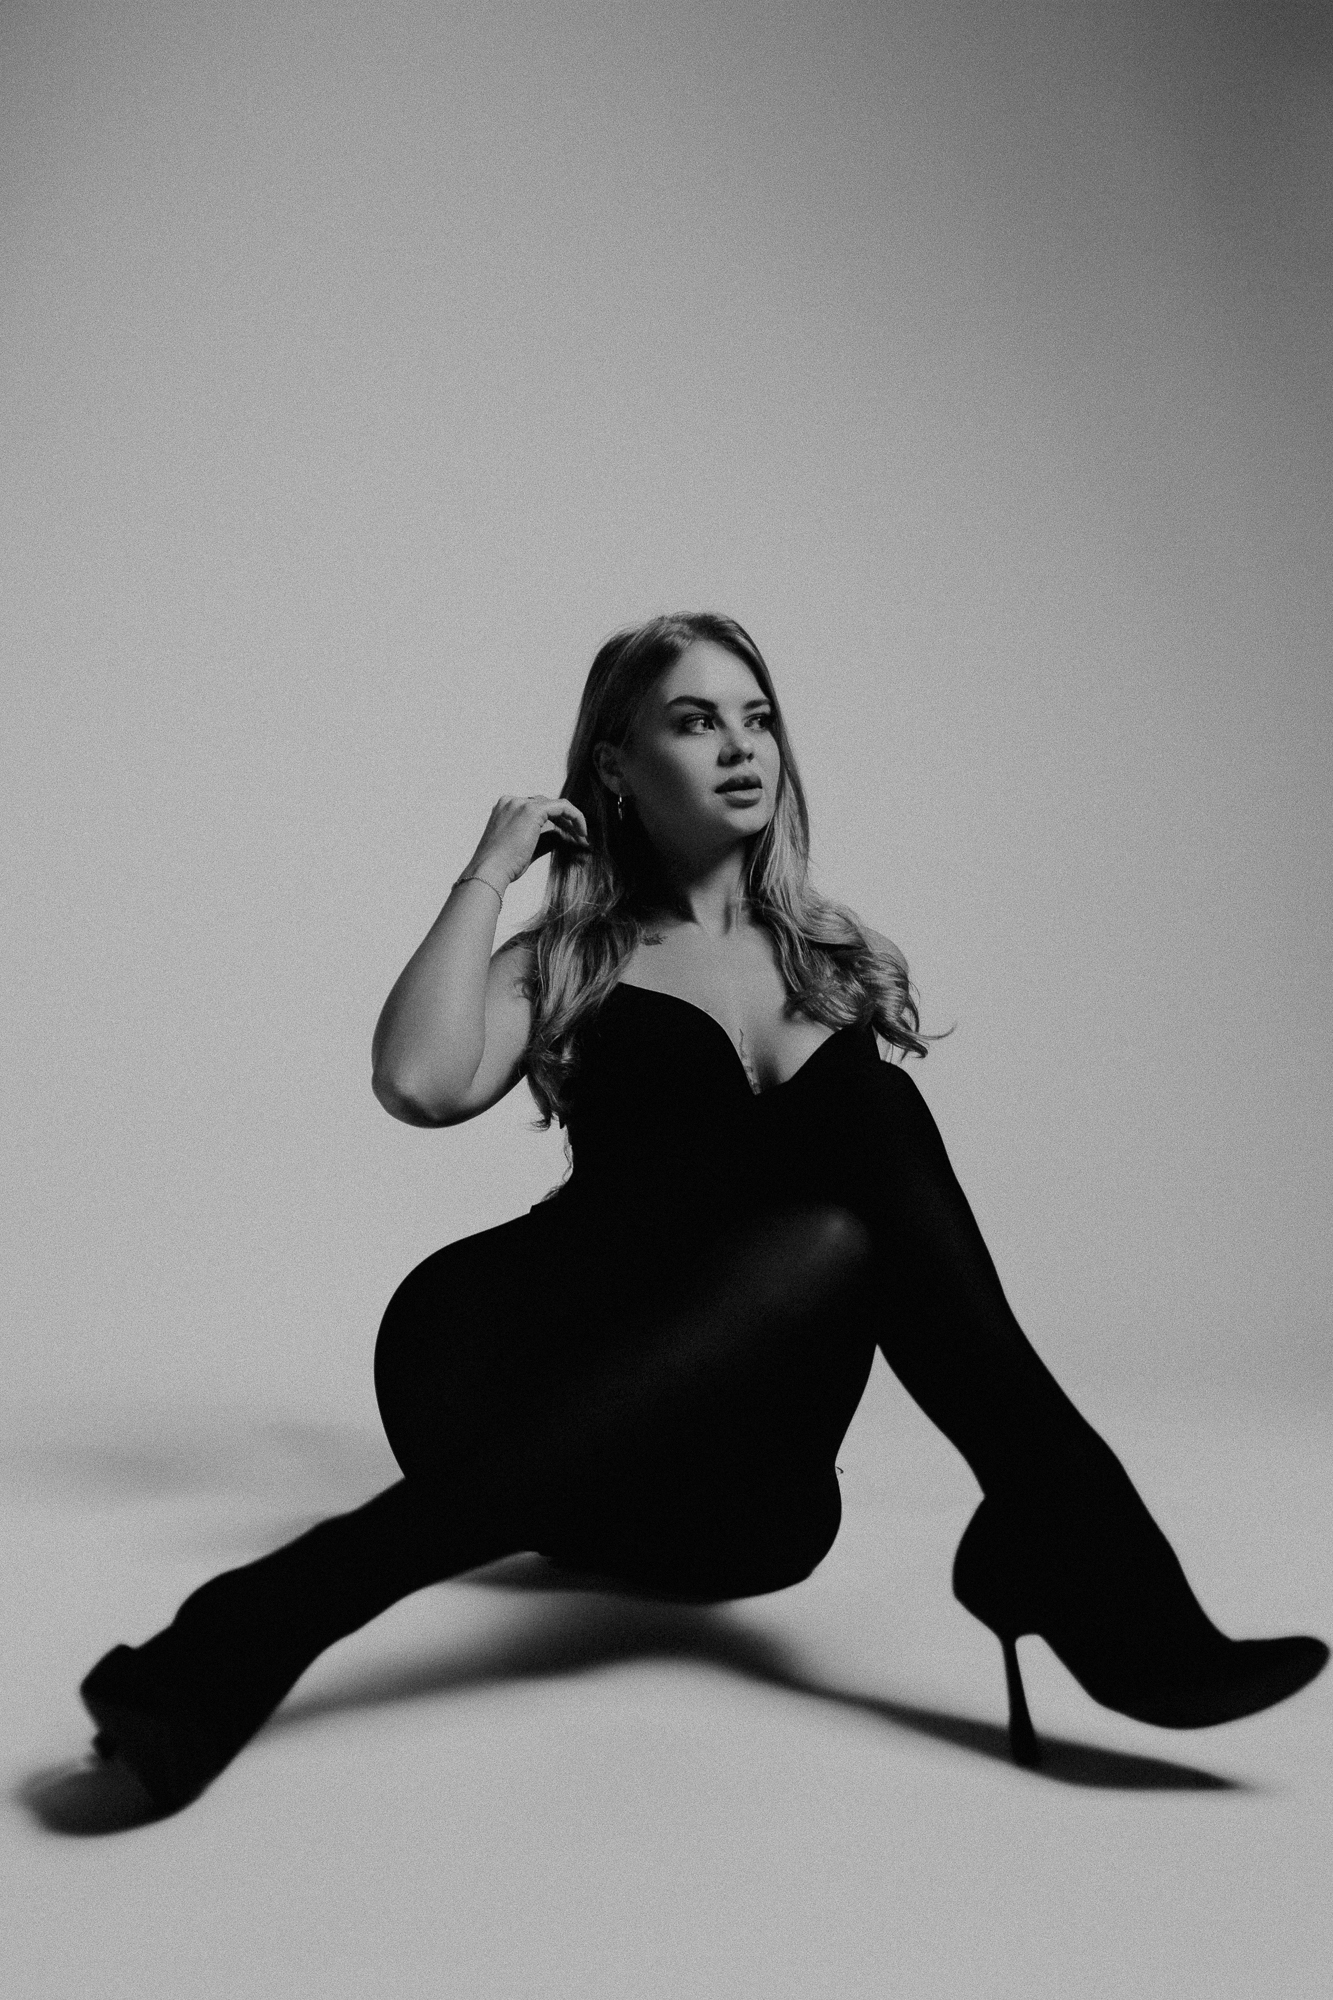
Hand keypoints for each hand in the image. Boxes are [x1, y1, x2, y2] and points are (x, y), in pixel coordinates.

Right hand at [465, 795, 591, 891]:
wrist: (489, 871)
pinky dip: (575, 817)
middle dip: (565, 822)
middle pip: (547, 805)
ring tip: (582, 838)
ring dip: (571, 821)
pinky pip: (562, 807)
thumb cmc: (502, 866)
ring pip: (555, 806)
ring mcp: (521, 804)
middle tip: (578, 838)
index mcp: (505, 809)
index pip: (536, 809)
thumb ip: (543, 838)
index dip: (555, 822)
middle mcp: (511, 802)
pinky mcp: (532, 810)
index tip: (568, 836)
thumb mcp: (524, 848)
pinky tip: (582, 832)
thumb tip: (562, 836)